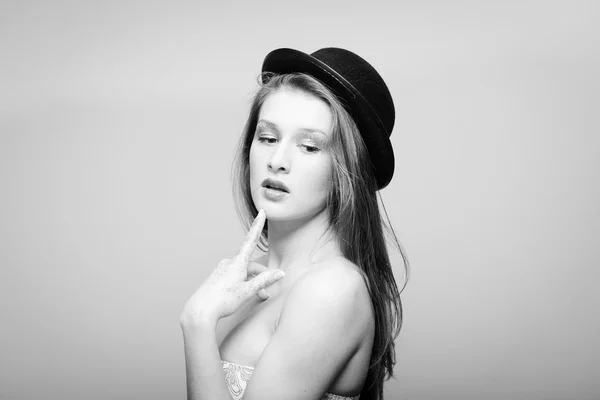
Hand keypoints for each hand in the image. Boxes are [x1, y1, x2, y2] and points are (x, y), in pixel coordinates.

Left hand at [180, 209, 284, 327]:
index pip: (251, 240)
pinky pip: (234, 276)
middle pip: (250, 264)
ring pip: (243, 272)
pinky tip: (243, 294)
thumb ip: (264, 281)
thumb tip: (280, 273)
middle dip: (260, 275)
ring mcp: (221, 269)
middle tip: (266, 293)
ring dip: (252, 281)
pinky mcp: (217, 277)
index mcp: (237, 263)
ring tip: (257, 297)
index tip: (262, 212)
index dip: (258, 226)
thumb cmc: (223, 301)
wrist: (200, 311)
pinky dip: (243, 282)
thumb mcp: (248, 291)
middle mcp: (228, 263)